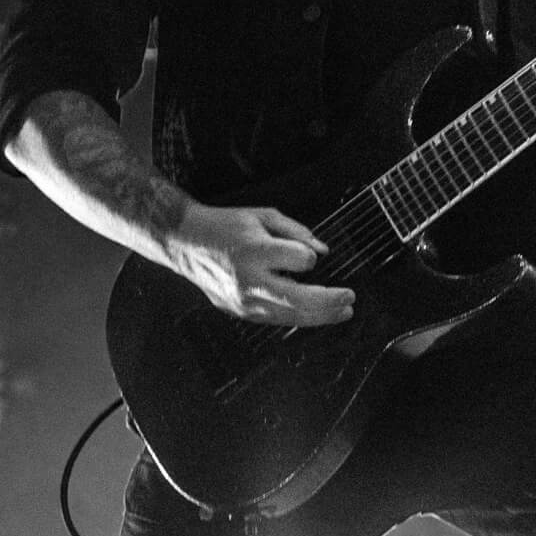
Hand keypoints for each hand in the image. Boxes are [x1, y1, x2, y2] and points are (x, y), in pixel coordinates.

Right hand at [166, 203, 355, 327]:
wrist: (186, 243)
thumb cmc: (225, 226)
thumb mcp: (262, 215)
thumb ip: (296, 232)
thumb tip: (322, 252)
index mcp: (256, 251)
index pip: (300, 261)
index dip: (309, 257)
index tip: (306, 254)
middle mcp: (249, 280)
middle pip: (300, 299)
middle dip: (330, 301)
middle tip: (350, 298)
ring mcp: (243, 301)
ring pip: (291, 316)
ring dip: (322, 316)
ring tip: (343, 312)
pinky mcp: (240, 312)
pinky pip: (276, 319)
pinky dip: (299, 317)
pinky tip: (315, 314)